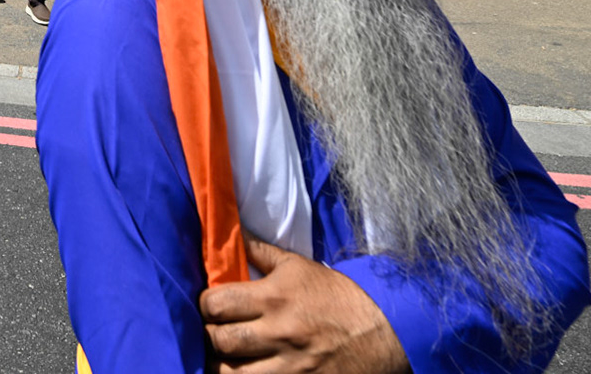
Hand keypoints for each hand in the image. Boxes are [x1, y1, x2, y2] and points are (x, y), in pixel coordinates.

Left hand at [200, 239, 407, 372]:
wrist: (385, 332)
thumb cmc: (337, 296)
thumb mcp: (299, 267)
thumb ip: (261, 252)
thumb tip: (231, 231)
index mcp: (274, 297)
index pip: (215, 305)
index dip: (205, 306)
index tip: (210, 306)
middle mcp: (278, 333)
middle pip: (218, 341)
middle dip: (210, 335)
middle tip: (215, 332)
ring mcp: (289, 366)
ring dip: (223, 365)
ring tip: (226, 357)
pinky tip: (244, 370)